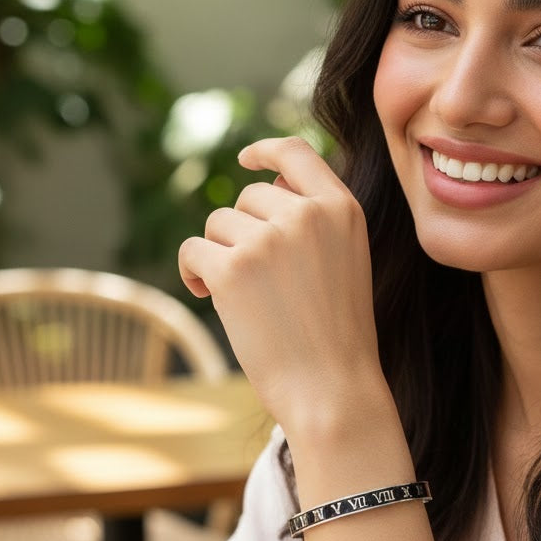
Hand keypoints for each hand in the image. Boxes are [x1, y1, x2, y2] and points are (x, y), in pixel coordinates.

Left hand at [178, 137, 385, 437]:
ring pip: (219, 223)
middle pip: (249, 195)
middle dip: (242, 229)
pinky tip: (208, 295)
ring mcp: (269, 238)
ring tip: (245, 296)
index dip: (266, 151)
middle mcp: (307, 214)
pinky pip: (193, 250)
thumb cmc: (339, 334)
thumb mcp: (346, 260)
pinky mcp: (233, 268)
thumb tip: (262, 183)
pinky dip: (193, 273)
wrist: (333, 390)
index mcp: (342, 209)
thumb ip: (315, 219)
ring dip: (220, 255)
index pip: (296, 153)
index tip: (246, 159)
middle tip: (255, 276)